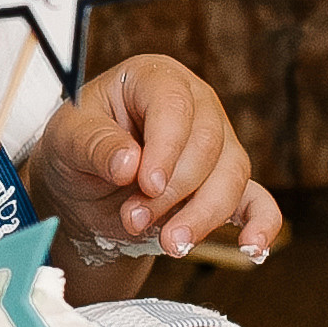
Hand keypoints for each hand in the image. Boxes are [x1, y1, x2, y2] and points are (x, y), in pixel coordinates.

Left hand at [26, 55, 282, 265]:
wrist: (84, 187)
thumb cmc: (76, 149)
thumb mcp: (66, 140)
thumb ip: (94, 146)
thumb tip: (129, 163)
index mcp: (154, 79)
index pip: (174, 105)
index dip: (165, 147)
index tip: (145, 184)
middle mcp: (196, 105)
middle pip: (207, 144)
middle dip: (173, 191)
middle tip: (133, 219)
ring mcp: (219, 144)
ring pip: (231, 176)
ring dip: (201, 215)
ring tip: (169, 244)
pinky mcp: (227, 185)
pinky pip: (258, 202)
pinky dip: (260, 224)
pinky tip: (252, 247)